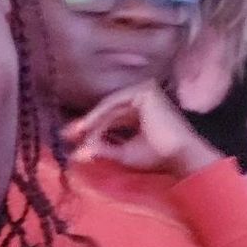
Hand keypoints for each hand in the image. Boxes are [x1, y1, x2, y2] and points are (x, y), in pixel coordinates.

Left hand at [63, 83, 222, 180]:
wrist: (179, 155)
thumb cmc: (156, 156)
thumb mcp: (122, 153)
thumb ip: (100, 148)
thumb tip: (76, 153)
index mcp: (142, 110)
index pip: (110, 116)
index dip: (90, 128)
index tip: (70, 140)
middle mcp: (145, 97)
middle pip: (107, 111)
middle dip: (87, 124)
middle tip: (67, 135)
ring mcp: (146, 91)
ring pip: (109, 107)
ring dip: (93, 123)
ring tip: (78, 136)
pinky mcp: (146, 90)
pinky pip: (114, 103)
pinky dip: (100, 115)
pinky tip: (88, 128)